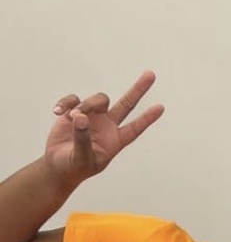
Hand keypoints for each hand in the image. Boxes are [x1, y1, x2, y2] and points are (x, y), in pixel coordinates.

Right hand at [45, 71, 163, 189]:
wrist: (58, 165)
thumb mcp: (81, 157)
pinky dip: (66, 103)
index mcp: (115, 140)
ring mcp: (92, 117)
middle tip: (151, 74)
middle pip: (126, 104)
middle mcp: (107, 126)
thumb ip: (83, 138)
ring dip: (87, 104)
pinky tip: (58, 112)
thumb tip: (82, 117)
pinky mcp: (74, 112)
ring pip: (99, 99)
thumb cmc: (74, 166)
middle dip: (138, 89)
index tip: (161, 108)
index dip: (147, 118)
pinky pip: (74, 99)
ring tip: (73, 117)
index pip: (135, 128)